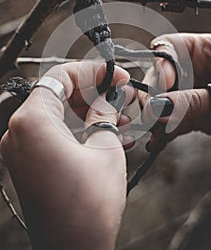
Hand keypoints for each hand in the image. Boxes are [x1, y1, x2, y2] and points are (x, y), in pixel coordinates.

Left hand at [0, 62, 132, 249]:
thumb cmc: (87, 207)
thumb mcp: (106, 148)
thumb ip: (106, 112)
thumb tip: (112, 92)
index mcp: (32, 122)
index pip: (61, 76)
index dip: (92, 71)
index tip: (116, 76)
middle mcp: (19, 132)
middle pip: (59, 94)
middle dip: (94, 92)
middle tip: (121, 94)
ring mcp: (23, 149)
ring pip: (60, 114)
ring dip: (91, 112)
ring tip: (123, 116)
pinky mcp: (31, 162)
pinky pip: (57, 134)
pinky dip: (81, 129)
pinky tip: (112, 133)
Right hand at [139, 33, 210, 150]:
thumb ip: (194, 102)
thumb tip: (157, 107)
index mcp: (208, 50)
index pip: (170, 48)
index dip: (160, 66)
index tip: (161, 89)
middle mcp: (196, 69)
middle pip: (159, 76)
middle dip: (153, 96)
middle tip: (151, 117)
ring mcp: (193, 93)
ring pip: (161, 100)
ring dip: (154, 117)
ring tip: (156, 134)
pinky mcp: (194, 115)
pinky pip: (171, 120)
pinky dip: (163, 131)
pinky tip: (159, 141)